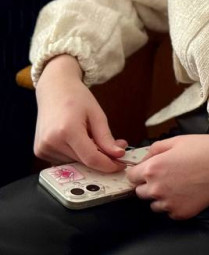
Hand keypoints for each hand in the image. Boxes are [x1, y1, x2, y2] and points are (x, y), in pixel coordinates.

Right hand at [34, 55, 126, 171]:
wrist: (54, 89)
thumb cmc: (76, 98)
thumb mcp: (97, 115)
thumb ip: (106, 138)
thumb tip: (118, 155)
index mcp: (67, 130)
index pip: (91, 158)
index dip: (108, 164)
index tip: (121, 164)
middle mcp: (52, 142)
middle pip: (83, 162)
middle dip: (102, 158)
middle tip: (115, 147)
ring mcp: (43, 148)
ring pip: (74, 163)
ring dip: (89, 157)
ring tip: (94, 138)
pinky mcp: (40, 151)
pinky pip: (64, 161)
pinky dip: (77, 155)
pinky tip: (80, 141)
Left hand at [126, 134, 208, 219]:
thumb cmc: (206, 149)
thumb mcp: (178, 140)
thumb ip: (155, 149)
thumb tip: (144, 159)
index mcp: (153, 169)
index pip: (131, 177)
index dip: (140, 172)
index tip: (150, 170)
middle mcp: (156, 189)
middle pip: (140, 192)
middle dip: (150, 184)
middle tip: (169, 175)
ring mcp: (169, 203)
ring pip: (154, 204)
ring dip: (162, 196)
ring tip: (180, 184)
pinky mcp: (181, 213)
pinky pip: (170, 212)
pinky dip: (176, 204)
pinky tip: (189, 192)